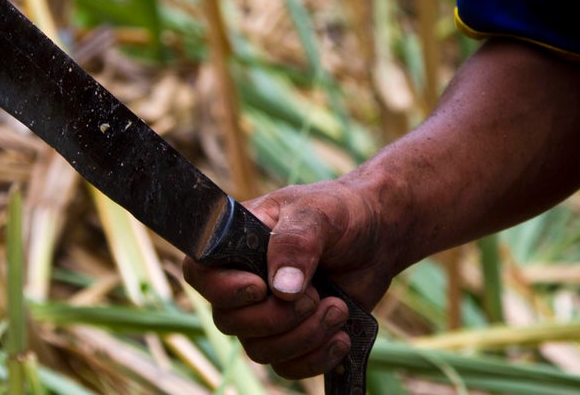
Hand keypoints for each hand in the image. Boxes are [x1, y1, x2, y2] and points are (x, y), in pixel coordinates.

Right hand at [182, 177, 396, 379]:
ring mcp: (267, 312)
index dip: (224, 289)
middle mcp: (244, 280)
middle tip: (315, 295)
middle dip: (277, 317)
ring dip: (303, 336)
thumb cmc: (341, 213)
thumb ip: (296, 243)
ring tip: (338, 308)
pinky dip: (315, 358)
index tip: (261, 287)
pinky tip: (342, 336)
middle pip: (229, 320)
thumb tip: (281, 289)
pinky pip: (286, 367)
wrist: (378, 236)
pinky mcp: (293, 336)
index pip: (201, 274)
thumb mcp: (318, 213)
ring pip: (259, 349)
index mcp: (238, 243)